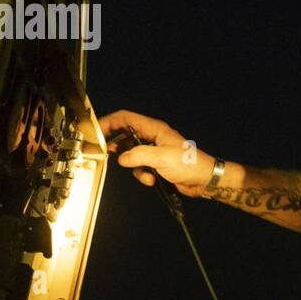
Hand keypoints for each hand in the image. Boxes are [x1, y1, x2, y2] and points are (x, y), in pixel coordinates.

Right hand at [97, 109, 217, 198]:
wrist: (204, 180)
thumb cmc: (189, 164)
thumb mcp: (161, 157)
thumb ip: (138, 155)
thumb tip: (122, 158)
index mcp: (154, 129)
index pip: (126, 118)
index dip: (109, 122)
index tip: (96, 131)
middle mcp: (152, 138)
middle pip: (125, 136)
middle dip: (118, 147)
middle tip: (107, 154)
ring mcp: (154, 151)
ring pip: (131, 155)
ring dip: (135, 167)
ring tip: (146, 174)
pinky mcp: (156, 165)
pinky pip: (140, 168)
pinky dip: (143, 175)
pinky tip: (152, 180)